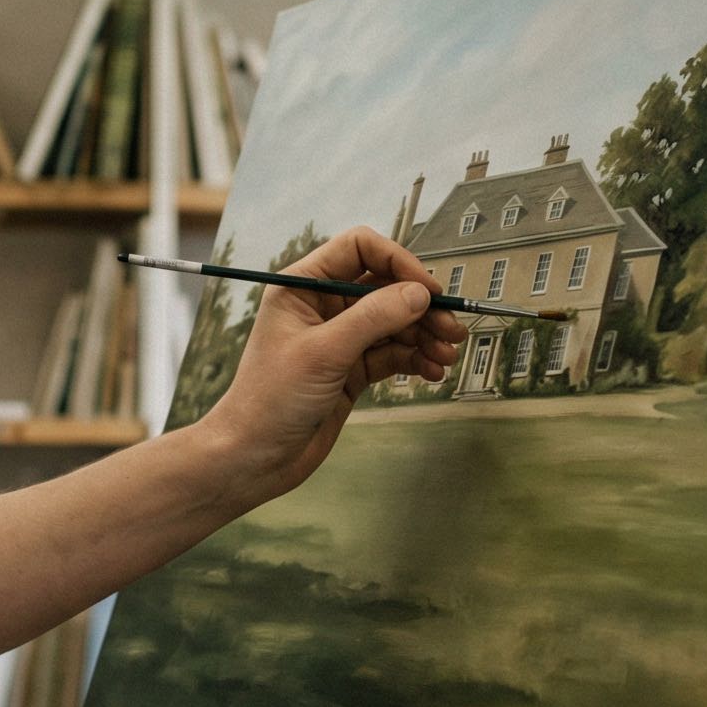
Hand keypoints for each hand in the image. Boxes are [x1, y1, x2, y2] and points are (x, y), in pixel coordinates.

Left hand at [197, 225, 465, 503]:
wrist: (255, 457)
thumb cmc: (271, 399)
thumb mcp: (324, 352)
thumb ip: (373, 318)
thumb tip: (419, 293)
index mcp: (303, 286)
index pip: (360, 249)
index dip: (398, 262)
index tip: (428, 289)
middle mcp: (323, 306)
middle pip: (385, 287)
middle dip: (420, 305)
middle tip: (451, 328)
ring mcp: (340, 338)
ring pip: (394, 322)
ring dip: (424, 335)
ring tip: (447, 354)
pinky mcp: (352, 369)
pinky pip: (393, 353)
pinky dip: (415, 359)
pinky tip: (433, 370)